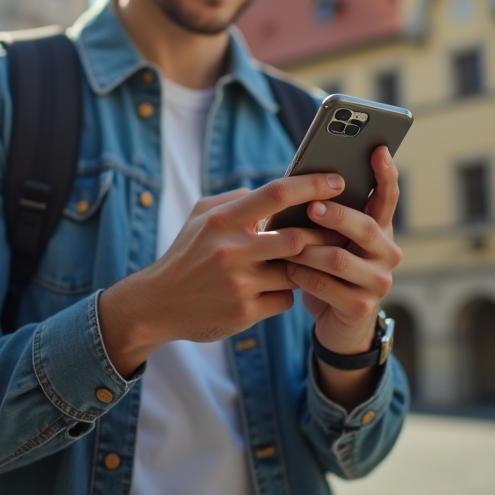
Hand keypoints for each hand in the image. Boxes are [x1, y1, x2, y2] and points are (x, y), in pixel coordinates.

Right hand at [99, 173, 345, 375]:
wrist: (157, 304)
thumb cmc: (187, 253)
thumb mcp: (202, 216)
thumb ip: (238, 199)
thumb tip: (279, 192)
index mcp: (223, 220)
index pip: (276, 194)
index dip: (312, 185)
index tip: (337, 181)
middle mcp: (231, 251)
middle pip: (296, 238)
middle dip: (319, 235)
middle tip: (333, 232)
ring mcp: (239, 284)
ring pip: (295, 271)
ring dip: (302, 266)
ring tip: (302, 260)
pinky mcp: (244, 313)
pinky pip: (285, 299)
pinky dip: (285, 292)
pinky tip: (273, 288)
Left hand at [284, 146, 402, 406]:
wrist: (336, 323)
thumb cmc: (327, 270)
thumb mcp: (331, 239)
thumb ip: (326, 214)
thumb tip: (303, 180)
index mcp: (380, 229)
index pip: (388, 196)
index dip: (385, 173)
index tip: (377, 149)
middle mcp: (387, 252)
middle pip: (364, 226)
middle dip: (336, 215)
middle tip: (312, 207)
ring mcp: (379, 281)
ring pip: (339, 258)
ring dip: (308, 251)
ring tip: (287, 247)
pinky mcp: (362, 306)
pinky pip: (326, 286)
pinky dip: (303, 276)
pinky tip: (289, 271)